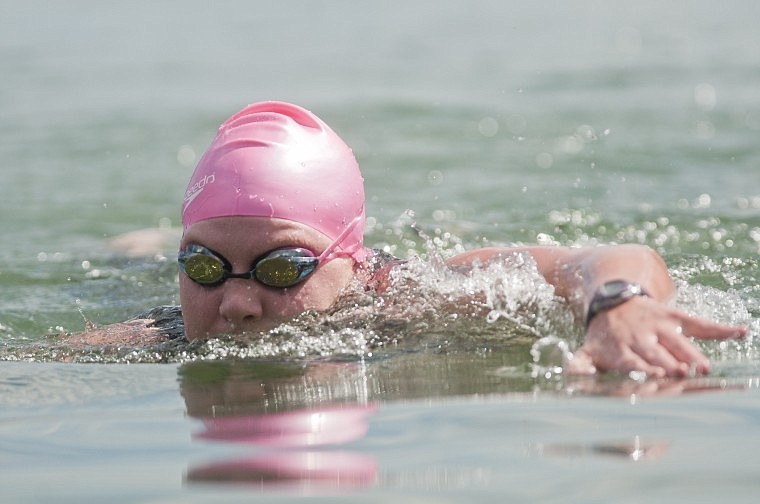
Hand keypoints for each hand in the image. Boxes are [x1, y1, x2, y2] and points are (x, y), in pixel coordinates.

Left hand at [565, 296, 746, 377]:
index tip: (655, 375)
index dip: (643, 368)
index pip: (633, 361)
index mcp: (620, 348)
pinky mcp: (675, 317)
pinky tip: (740, 332)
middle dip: (669, 364)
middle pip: (658, 353)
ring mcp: (659, 326)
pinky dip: (720, 329)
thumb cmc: (604, 335)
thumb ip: (580, 363)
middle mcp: (641, 337)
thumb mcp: (588, 349)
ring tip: (703, 367)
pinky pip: (699, 323)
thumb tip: (569, 373)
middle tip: (682, 373)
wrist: (613, 300)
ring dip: (691, 354)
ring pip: (678, 342)